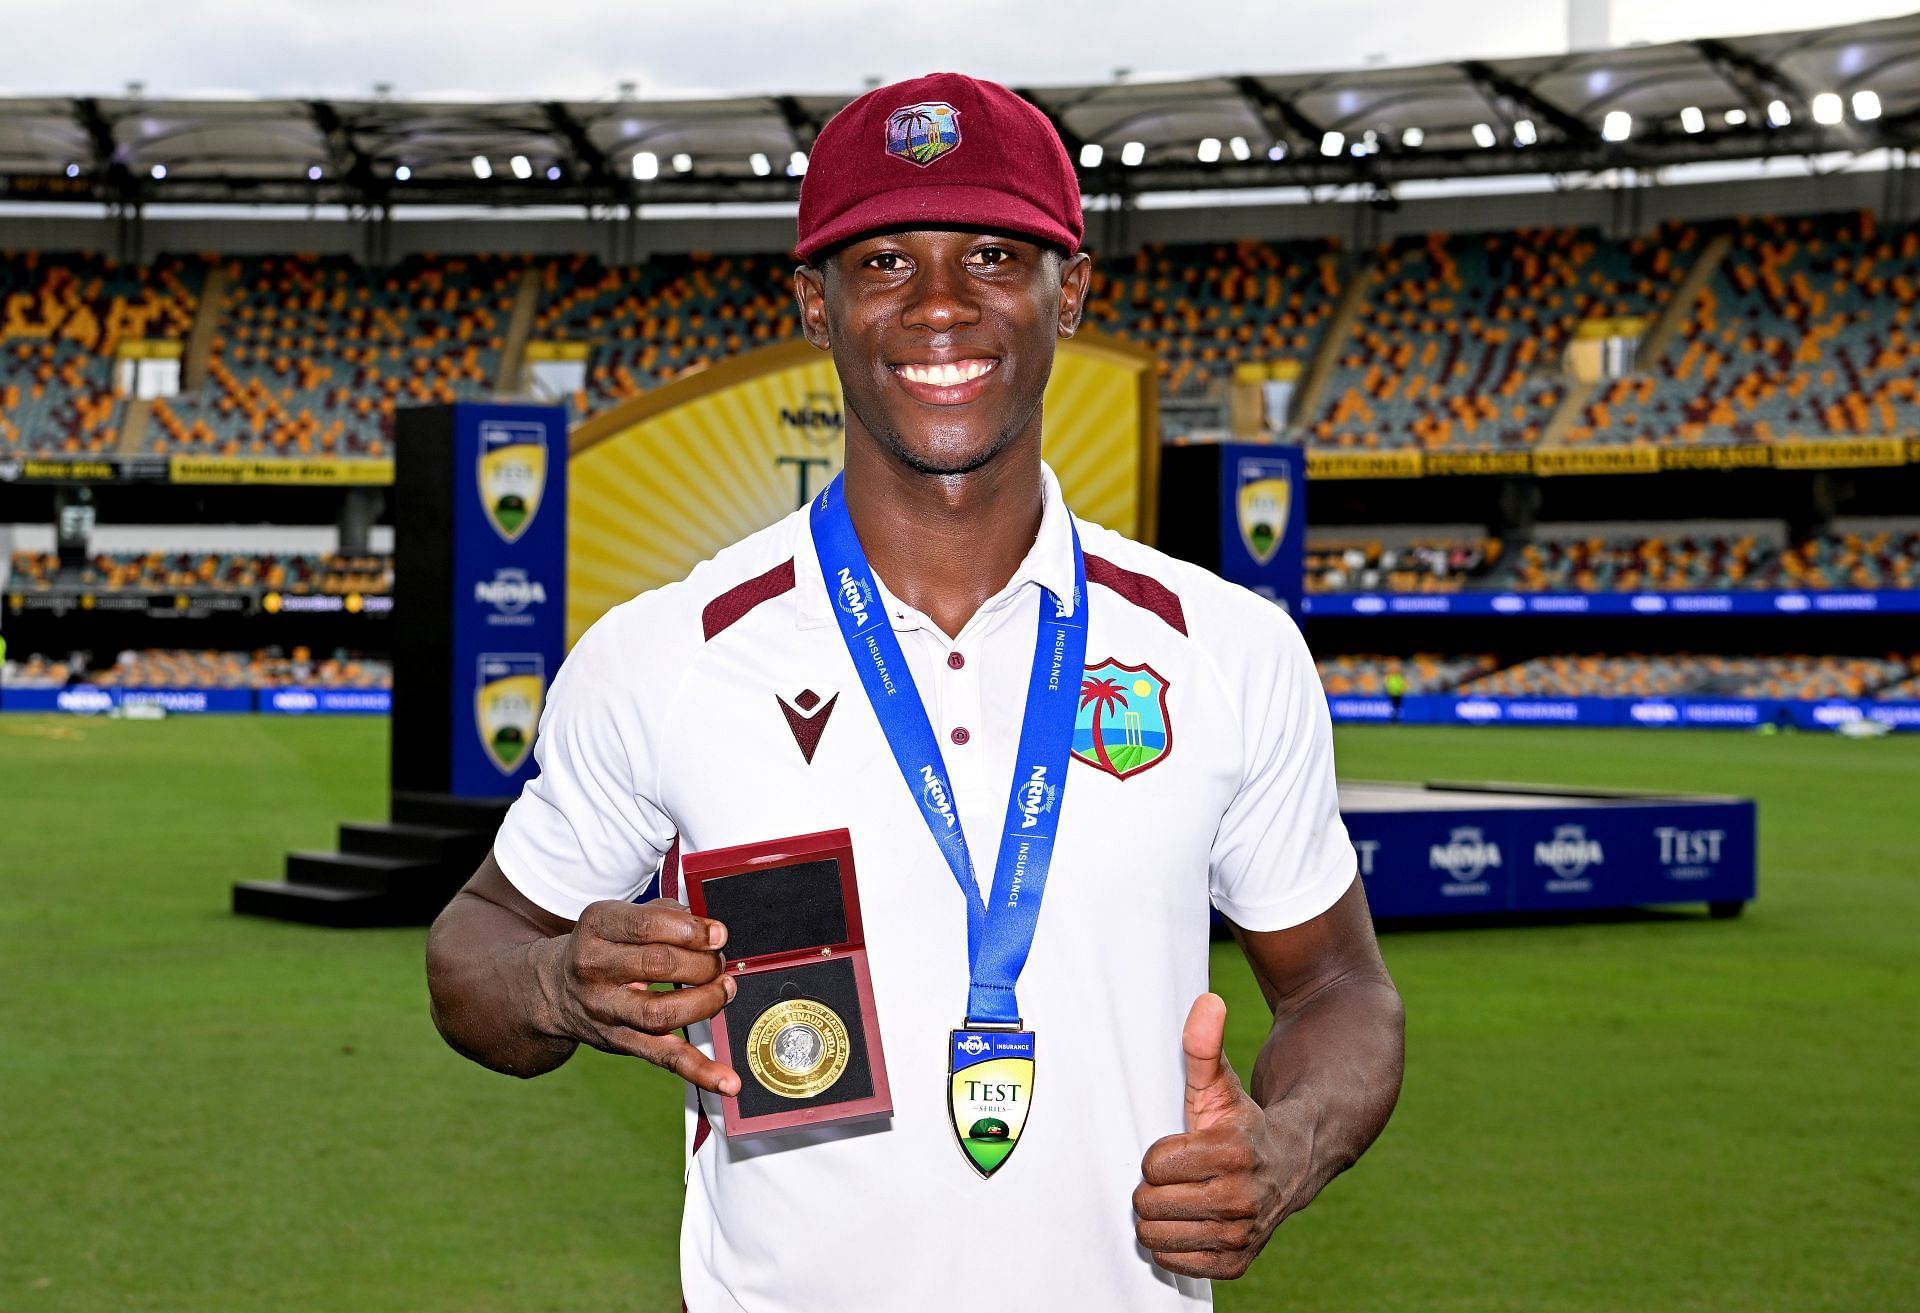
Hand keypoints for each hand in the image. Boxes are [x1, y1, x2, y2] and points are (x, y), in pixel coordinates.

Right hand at [535, 898, 740, 1094]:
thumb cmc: (602, 946)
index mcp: (597, 927)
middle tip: (719, 961)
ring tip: (725, 990)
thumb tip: (709, 927)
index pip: (645, 927)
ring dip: (705, 1002)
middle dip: (702, 963)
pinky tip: (726, 1081)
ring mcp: (605, 1010)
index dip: (689, 931)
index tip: (719, 934)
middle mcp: (594, 968)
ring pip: (661, 1013)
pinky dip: (700, 1071)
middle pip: (658, 966)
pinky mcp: (621, 1042)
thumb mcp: (619, 917)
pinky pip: (664, 1058)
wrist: (556, 989)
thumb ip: (665, 913)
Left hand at [1132, 993, 1309, 1279]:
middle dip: (1155, 1186)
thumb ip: (1204, 1046)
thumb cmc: (1241, 1122)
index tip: (1181, 1147)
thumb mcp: (1219, 1084)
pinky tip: (1189, 1222)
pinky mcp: (1238, 1263)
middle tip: (1178, 1175)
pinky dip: (1172, 1245)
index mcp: (1234, 1152)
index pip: (1153, 1165)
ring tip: (1182, 1197)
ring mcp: (1242, 1234)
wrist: (1291, 1164)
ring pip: (1156, 1237)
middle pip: (1150, 1204)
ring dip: (1160, 1217)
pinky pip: (1174, 1263)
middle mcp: (1242, 1199)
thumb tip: (1207, 1001)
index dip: (1159, 1154)